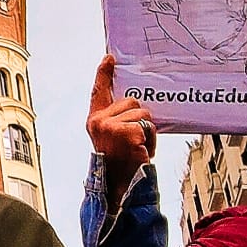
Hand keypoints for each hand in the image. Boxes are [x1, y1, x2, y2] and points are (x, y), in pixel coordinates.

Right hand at [87, 54, 155, 200]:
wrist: (118, 187)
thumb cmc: (121, 162)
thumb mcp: (115, 137)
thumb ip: (119, 119)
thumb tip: (137, 105)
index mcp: (95, 120)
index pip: (99, 91)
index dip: (104, 73)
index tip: (109, 58)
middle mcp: (98, 121)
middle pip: (132, 101)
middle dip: (140, 119)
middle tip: (134, 141)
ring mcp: (110, 126)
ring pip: (143, 114)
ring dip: (147, 132)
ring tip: (138, 149)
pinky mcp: (125, 132)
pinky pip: (148, 126)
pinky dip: (150, 141)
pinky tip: (141, 152)